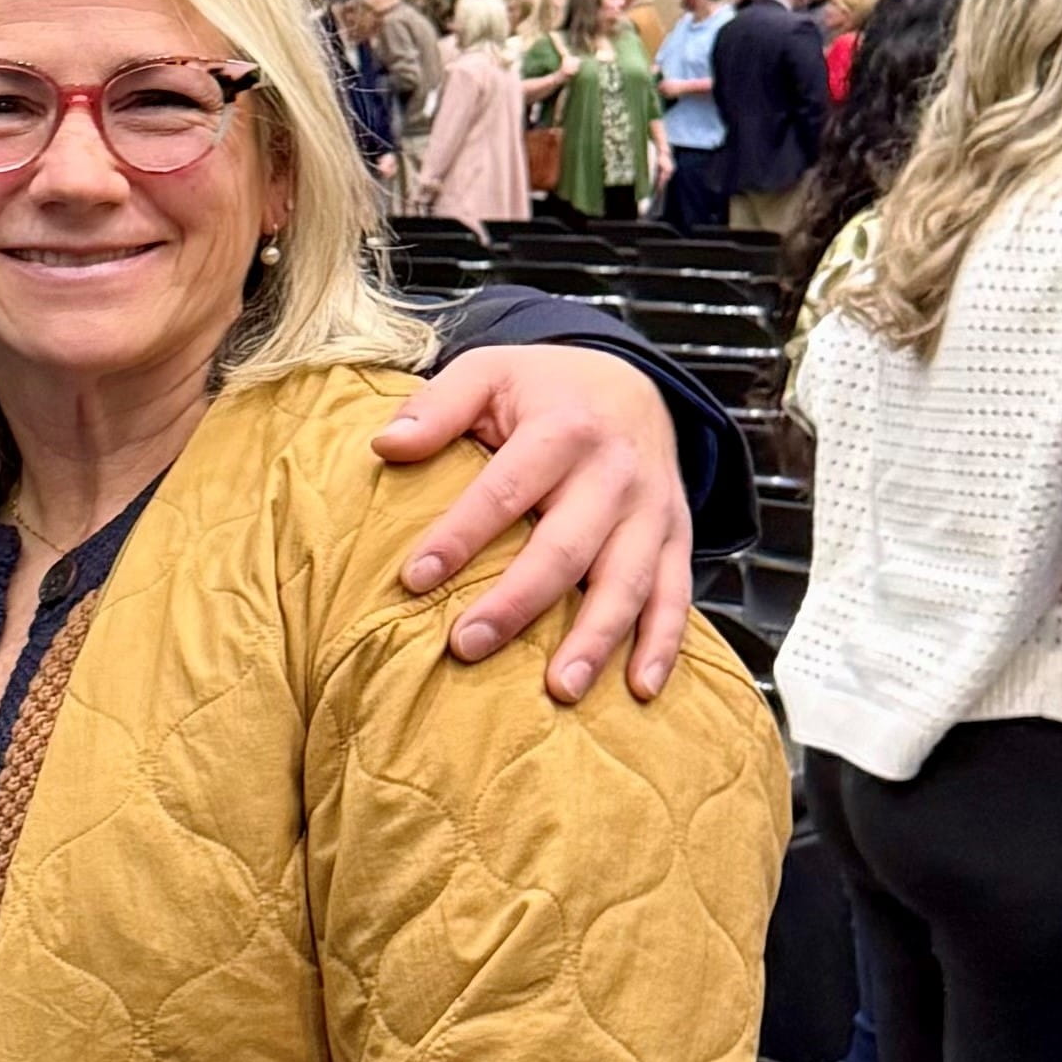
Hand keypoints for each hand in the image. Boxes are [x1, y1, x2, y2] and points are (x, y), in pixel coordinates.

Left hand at [374, 345, 698, 699]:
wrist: (632, 384)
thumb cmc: (544, 391)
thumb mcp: (489, 373)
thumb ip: (438, 407)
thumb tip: (386, 446)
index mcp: (564, 429)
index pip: (505, 490)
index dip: (460, 535)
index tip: (414, 579)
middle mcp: (615, 473)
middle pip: (565, 547)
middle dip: (516, 603)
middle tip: (466, 646)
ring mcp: (651, 510)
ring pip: (625, 581)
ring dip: (595, 639)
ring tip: (559, 689)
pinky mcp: (674, 539)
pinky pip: (673, 595)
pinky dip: (663, 644)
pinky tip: (639, 688)